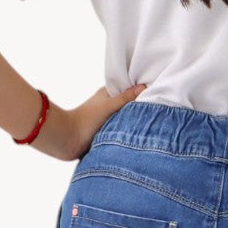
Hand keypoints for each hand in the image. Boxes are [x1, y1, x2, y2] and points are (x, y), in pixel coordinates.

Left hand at [30, 82, 147, 159]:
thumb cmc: (85, 120)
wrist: (68, 140)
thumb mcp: (108, 106)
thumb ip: (126, 98)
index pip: (128, 89)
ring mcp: (108, 120)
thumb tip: (144, 86)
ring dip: (134, 122)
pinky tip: (141, 135)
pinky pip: (121, 132)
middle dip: (140, 107)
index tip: (157, 90)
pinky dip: (128, 133)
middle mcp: (108, 106)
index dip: (141, 89)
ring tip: (154, 122)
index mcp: (108, 95)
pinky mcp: (106, 134)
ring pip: (126, 119)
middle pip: (129, 105)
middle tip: (160, 107)